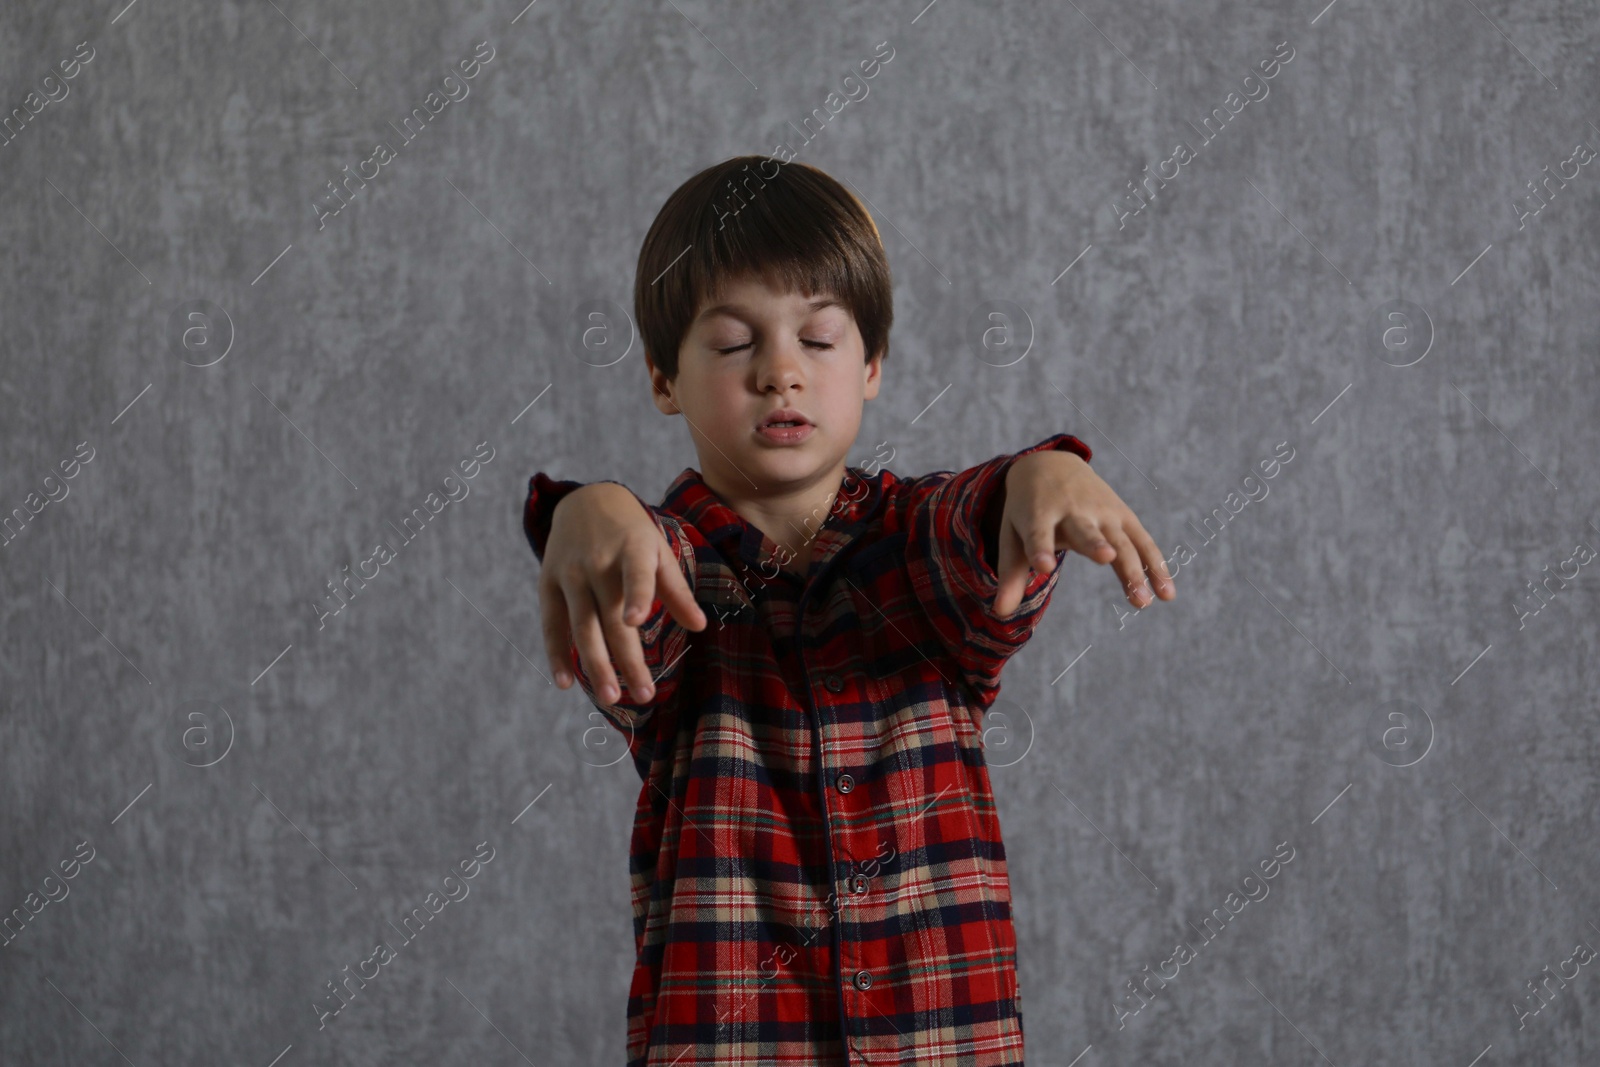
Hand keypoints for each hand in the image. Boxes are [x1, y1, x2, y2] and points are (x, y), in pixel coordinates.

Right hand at [540, 483, 705, 702]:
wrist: (585, 500)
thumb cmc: (632, 534)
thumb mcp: (657, 550)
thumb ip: (675, 590)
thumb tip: (700, 627)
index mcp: (632, 548)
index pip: (634, 574)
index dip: (636, 595)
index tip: (636, 621)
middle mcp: (597, 562)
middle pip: (611, 617)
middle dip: (627, 659)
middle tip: (645, 695)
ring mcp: (570, 573)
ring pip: (582, 627)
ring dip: (596, 665)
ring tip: (612, 697)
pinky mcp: (547, 583)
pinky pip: (552, 624)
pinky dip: (557, 654)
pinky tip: (567, 683)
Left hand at [990, 451, 1175, 616]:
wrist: (1052, 464)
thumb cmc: (1027, 510)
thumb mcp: (1012, 536)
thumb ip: (1010, 575)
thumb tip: (999, 614)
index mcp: (1038, 513)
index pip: (1038, 534)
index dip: (1040, 549)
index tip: (1043, 566)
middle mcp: (1073, 510)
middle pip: (1085, 531)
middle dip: (1095, 544)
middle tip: (1106, 558)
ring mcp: (1102, 511)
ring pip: (1121, 542)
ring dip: (1134, 570)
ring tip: (1142, 602)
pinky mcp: (1123, 515)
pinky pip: (1143, 543)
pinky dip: (1156, 566)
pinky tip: (1167, 593)